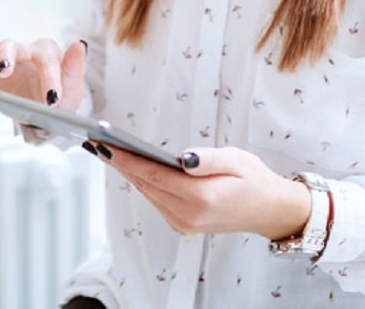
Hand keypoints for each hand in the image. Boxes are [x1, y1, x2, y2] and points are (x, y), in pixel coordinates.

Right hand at [0, 34, 86, 111]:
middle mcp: (24, 53)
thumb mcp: (73, 90)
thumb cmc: (62, 98)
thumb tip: (80, 44)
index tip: (51, 100)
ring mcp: (4, 65)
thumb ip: (75, 69)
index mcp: (46, 54)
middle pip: (13, 46)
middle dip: (8, 57)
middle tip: (5, 71)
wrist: (48, 113)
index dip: (49, 78)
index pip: (46, 60)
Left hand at [98, 146, 310, 239]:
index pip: (155, 175)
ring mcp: (183, 223)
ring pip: (148, 193)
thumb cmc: (254, 179)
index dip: (127, 159)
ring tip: (107, 149)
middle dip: (120, 162)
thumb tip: (182, 157)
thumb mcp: (237, 159)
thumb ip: (208, 159)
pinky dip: (143, 182)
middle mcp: (188, 216)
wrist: (268, 209)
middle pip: (146, 185)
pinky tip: (132, 165)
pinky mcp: (182, 224)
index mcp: (202, 198)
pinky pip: (156, 199)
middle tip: (97, 141)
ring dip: (128, 172)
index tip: (106, 144)